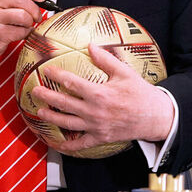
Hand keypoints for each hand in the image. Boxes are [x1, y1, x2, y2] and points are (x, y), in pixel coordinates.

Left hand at [33, 43, 173, 153]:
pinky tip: (56, 143)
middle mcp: (94, 111)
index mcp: (99, 93)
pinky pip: (80, 144)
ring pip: (67, 123)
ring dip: (51, 117)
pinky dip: (67, 145)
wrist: (156, 117)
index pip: (72, 83)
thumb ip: (105, 59)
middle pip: (64, 104)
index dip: (57, 76)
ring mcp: (95, 127)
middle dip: (47, 97)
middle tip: (35, 91)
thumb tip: (90, 45)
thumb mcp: (124, 73)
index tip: (47, 70)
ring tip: (40, 112)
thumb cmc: (141, 93)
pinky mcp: (100, 138)